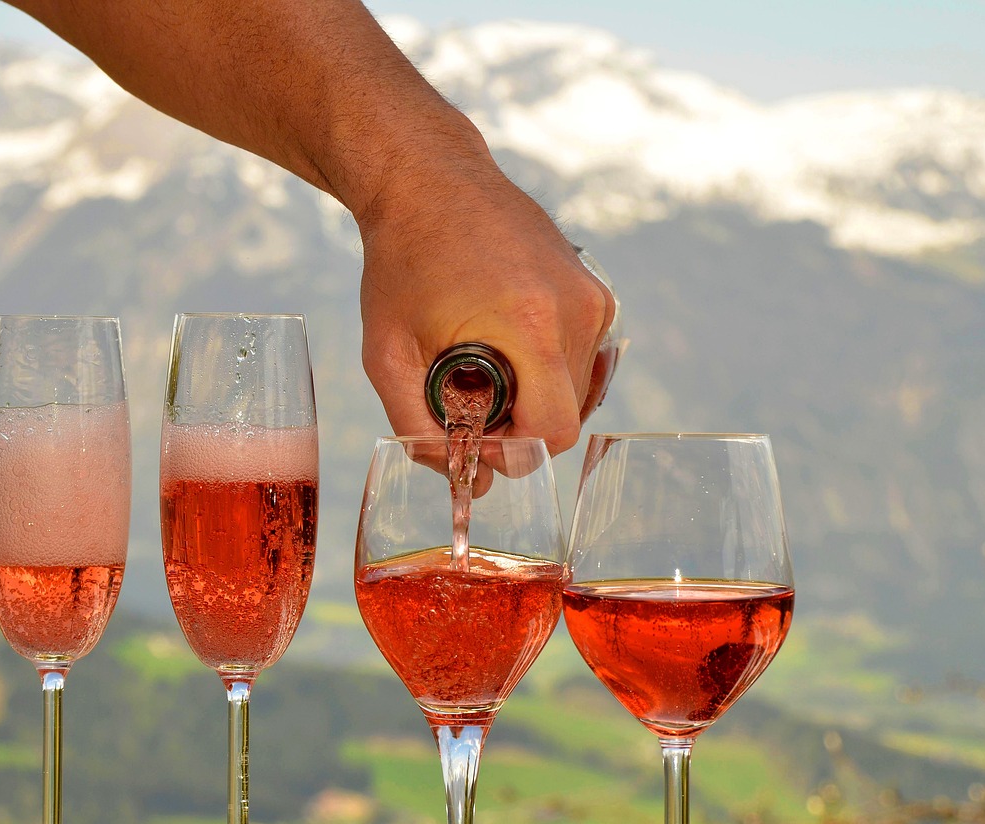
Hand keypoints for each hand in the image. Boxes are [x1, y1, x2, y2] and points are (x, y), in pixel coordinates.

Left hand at [358, 158, 616, 455]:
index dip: (514, 452)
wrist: (430, 180)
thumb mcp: (388, 354)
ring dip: (536, 397)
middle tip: (468, 399)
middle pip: (569, 415)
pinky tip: (508, 347)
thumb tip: (468, 482)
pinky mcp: (596, 287)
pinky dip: (550, 368)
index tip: (475, 435)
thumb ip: (420, 428)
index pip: (554, 432)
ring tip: (484, 366)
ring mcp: (594, 294)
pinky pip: (583, 358)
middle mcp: (578, 308)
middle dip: (522, 427)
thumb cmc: (402, 262)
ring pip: (580, 390)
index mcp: (531, 324)